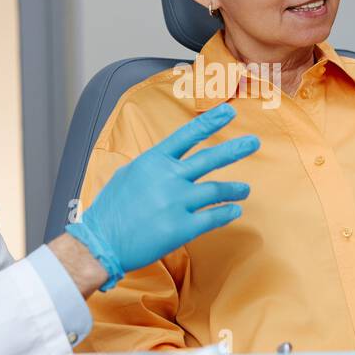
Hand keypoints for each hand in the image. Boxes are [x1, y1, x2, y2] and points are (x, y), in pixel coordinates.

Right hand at [67, 102, 259, 288]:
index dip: (210, 122)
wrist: (101, 242)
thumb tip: (167, 161)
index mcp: (153, 161)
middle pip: (209, 159)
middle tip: (254, 142)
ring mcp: (176, 202)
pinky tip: (234, 210)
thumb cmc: (111, 210)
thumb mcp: (127, 175)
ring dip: (234, 189)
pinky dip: (227, 212)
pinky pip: (213, 216)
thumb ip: (151, 166)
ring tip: (244, 190)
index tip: (229, 112)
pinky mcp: (181, 228)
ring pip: (216, 190)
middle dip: (235, 149)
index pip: (187, 135)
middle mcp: (167, 178)